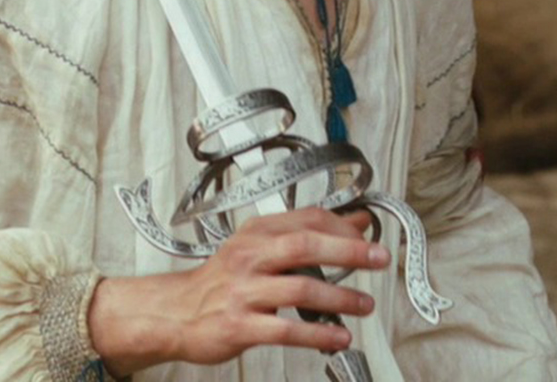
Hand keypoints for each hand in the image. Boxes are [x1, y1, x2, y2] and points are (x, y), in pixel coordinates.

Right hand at [87, 208, 388, 375]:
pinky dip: (318, 333)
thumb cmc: (222, 282)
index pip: (304, 220)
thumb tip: (355, 223)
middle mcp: (248, 258)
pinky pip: (286, 329)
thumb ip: (304, 237)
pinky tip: (338, 336)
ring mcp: (243, 291)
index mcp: (254, 235)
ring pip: (300, 287)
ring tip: (364, 305)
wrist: (177, 313)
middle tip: (379, 259)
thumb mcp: (257, 249)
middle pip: (304, 245)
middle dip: (349, 251)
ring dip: (340, 297)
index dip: (342, 227)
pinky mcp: (240, 325)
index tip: (369, 236)